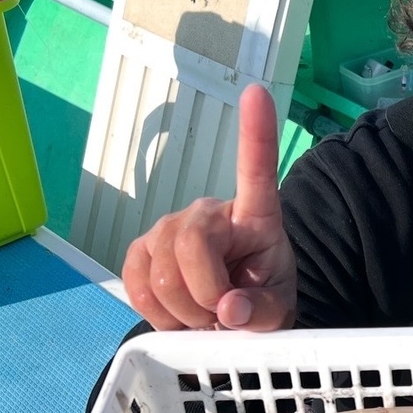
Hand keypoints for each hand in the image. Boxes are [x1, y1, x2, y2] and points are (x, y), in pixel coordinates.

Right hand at [122, 84, 297, 331]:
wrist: (229, 320)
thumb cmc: (258, 301)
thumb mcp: (276, 313)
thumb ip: (260, 311)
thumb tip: (228, 307)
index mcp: (255, 216)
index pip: (256, 169)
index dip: (256, 132)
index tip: (257, 92)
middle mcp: (207, 212)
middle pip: (191, 247)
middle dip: (204, 296)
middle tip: (221, 318)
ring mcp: (168, 228)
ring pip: (161, 275)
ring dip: (183, 313)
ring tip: (203, 317)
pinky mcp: (140, 250)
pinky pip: (136, 285)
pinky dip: (157, 313)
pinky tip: (177, 314)